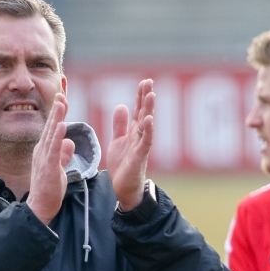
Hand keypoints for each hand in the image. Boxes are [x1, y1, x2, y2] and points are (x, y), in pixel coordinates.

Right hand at [26, 94, 74, 224]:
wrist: (40, 208)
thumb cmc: (49, 190)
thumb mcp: (58, 168)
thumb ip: (63, 154)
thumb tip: (69, 141)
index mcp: (45, 150)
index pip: (53, 127)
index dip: (58, 112)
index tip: (63, 96)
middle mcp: (42, 150)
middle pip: (50, 125)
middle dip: (56, 108)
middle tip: (61, 90)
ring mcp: (43, 158)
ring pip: (51, 133)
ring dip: (56, 117)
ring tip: (61, 101)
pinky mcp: (47, 167)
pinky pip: (53, 149)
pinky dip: (57, 136)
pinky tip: (61, 125)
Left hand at [106, 79, 154, 210]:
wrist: (124, 188)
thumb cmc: (123, 165)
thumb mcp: (118, 141)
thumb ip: (120, 125)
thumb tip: (122, 105)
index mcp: (134, 132)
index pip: (139, 110)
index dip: (140, 96)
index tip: (144, 82)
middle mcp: (140, 137)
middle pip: (145, 113)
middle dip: (146, 98)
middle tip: (149, 82)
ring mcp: (141, 146)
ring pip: (147, 125)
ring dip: (149, 110)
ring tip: (151, 95)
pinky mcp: (140, 157)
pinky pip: (145, 142)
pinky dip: (148, 130)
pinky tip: (149, 119)